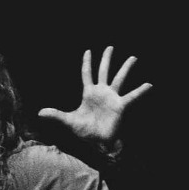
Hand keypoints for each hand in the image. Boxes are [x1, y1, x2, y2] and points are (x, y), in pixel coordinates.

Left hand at [37, 46, 151, 146]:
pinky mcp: (120, 106)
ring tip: (133, 57)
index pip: (87, 74)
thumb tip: (39, 112)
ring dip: (126, 68)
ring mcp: (112, 98)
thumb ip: (56, 115)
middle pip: (104, 71)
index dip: (87, 63)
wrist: (97, 142)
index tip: (88, 51)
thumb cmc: (84, 131)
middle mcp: (101, 92)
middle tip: (110, 46)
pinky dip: (140, 91)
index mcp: (89, 93)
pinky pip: (131, 97)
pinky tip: (149, 84)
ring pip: (119, 79)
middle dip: (106, 59)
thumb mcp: (69, 121)